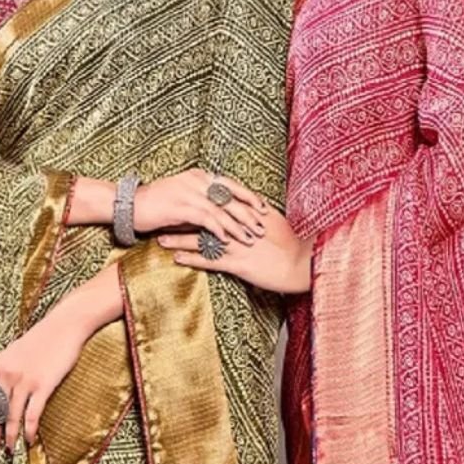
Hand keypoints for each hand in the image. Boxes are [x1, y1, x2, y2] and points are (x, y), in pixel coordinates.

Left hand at [0, 307, 88, 453]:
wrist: (66, 324)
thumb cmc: (45, 336)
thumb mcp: (17, 350)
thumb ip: (8, 368)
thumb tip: (4, 389)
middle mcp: (7, 374)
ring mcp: (24, 380)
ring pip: (11, 416)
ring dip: (10, 436)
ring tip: (10, 449)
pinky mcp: (42, 385)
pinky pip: (32, 414)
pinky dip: (29, 430)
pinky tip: (30, 440)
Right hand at [134, 169, 268, 246]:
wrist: (129, 204)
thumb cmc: (156, 204)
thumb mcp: (182, 198)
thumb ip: (201, 203)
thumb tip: (220, 216)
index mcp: (199, 176)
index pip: (231, 184)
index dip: (248, 196)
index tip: (263, 208)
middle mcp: (197, 180)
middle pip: (231, 196)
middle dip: (249, 212)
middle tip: (262, 226)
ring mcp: (190, 192)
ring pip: (222, 209)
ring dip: (237, 225)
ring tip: (249, 237)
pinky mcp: (182, 207)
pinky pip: (206, 219)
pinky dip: (219, 230)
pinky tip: (227, 240)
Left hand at [157, 206, 311, 293]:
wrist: (301, 263)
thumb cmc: (292, 243)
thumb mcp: (276, 220)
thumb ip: (260, 211)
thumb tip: (251, 202)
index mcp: (247, 214)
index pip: (217, 205)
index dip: (197, 203)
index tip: (180, 201)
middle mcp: (238, 227)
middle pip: (203, 220)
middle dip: (182, 218)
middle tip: (162, 216)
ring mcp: (236, 244)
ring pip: (202, 239)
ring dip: (179, 238)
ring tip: (161, 238)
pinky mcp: (237, 263)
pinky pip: (209, 261)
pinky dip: (192, 258)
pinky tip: (177, 258)